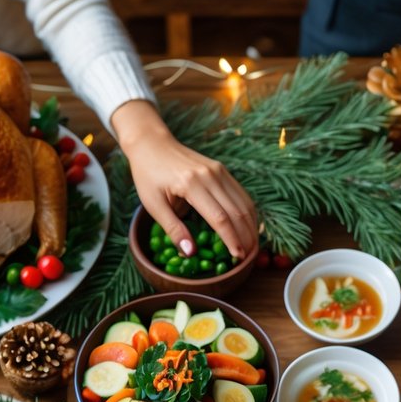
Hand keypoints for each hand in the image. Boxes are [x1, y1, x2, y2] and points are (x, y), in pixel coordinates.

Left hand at [112, 100, 257, 259]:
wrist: (151, 143)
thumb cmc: (148, 176)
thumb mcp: (153, 205)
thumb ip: (173, 229)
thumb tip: (190, 253)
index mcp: (191, 184)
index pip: (220, 218)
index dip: (231, 239)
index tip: (238, 257)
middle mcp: (210, 175)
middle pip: (237, 211)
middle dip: (246, 237)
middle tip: (248, 258)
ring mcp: (219, 170)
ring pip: (244, 202)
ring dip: (251, 226)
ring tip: (251, 246)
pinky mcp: (222, 169)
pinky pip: (241, 194)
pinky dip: (248, 213)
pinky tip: (248, 227)